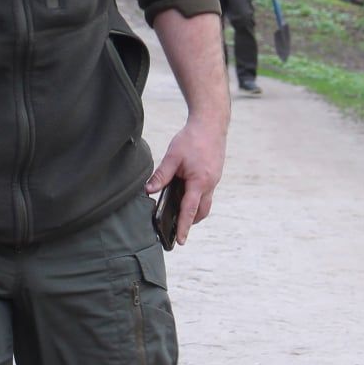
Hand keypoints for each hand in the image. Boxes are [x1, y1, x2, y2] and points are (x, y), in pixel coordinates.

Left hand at [145, 117, 225, 246]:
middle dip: (191, 221)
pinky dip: (196, 197)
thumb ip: (161, 175)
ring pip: (205, 203)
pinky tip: (185, 191)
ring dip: (194, 209)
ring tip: (179, 210)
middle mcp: (210, 184)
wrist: (211, 123)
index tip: (181, 241)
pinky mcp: (214, 174)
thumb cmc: (192, 138)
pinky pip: (206, 192)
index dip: (184, 227)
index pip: (190, 210)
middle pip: (201, 211)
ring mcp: (214, 180)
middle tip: (177, 228)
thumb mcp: (173, 156)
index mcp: (200, 182)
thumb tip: (149, 191)